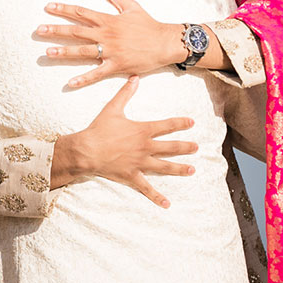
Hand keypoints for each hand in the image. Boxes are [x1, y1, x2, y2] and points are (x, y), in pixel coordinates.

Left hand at [39, 0, 186, 88]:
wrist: (166, 42)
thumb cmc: (149, 24)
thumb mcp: (131, 6)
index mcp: (108, 20)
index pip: (81, 12)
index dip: (64, 9)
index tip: (48, 7)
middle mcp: (106, 35)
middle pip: (77, 31)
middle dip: (56, 30)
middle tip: (39, 30)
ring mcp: (110, 51)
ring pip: (83, 51)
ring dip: (64, 52)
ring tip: (47, 52)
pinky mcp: (117, 65)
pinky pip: (97, 73)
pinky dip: (84, 78)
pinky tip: (70, 83)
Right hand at [51, 76, 196, 207]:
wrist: (86, 150)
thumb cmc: (98, 129)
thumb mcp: (112, 108)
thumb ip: (125, 94)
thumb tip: (134, 78)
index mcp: (143, 131)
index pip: (167, 126)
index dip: (181, 123)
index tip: (192, 122)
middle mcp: (145, 147)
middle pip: (171, 147)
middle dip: (186, 147)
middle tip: (196, 148)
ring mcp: (140, 163)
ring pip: (165, 167)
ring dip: (180, 169)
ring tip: (192, 170)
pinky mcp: (132, 176)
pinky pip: (147, 188)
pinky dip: (157, 197)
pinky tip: (167, 204)